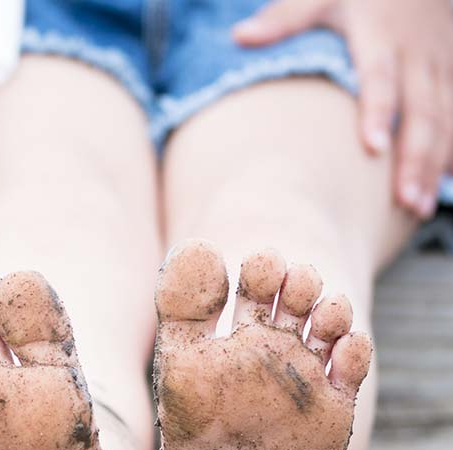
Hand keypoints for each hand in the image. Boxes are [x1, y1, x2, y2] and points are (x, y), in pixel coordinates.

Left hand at [233, 0, 452, 218]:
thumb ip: (285, 18)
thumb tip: (239, 36)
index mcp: (380, 33)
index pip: (380, 76)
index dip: (378, 110)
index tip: (373, 148)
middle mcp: (415, 53)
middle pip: (421, 110)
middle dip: (415, 156)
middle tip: (404, 201)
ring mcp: (437, 65)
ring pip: (443, 118)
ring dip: (433, 164)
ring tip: (416, 209)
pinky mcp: (449, 74)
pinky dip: (450, 151)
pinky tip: (441, 186)